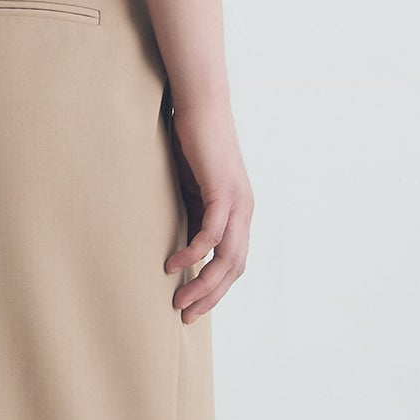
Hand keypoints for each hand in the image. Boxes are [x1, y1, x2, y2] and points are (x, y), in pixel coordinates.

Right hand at [164, 97, 251, 321]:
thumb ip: (190, 213)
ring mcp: (237, 201)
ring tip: (179, 300)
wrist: (201, 104)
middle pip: (234, 268)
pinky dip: (194, 252)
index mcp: (239, 213)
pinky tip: (174, 264)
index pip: (233, 263)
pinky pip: (211, 233)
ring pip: (227, 256)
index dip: (215, 290)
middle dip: (210, 296)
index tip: (192, 308)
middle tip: (184, 314)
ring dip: (204, 283)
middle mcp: (244, 211)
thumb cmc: (191, 143)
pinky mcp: (223, 190)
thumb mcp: (190, 187)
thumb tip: (174, 241)